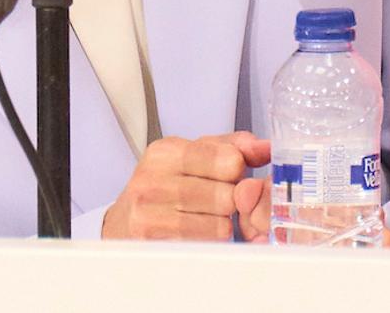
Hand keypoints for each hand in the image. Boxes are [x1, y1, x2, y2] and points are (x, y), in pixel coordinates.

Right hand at [102, 131, 271, 241]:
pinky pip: (205, 244)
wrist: (124, 222)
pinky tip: (203, 234)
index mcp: (165, 151)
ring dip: (225, 224)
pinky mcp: (152, 240)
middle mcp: (152, 178)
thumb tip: (265, 147)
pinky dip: (212, 241)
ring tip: (213, 217)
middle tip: (226, 201)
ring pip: (219, 223)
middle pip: (225, 194)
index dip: (239, 170)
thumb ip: (232, 146)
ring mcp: (149, 211)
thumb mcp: (193, 158)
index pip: (225, 158)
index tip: (235, 174)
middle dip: (234, 201)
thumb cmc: (167, 187)